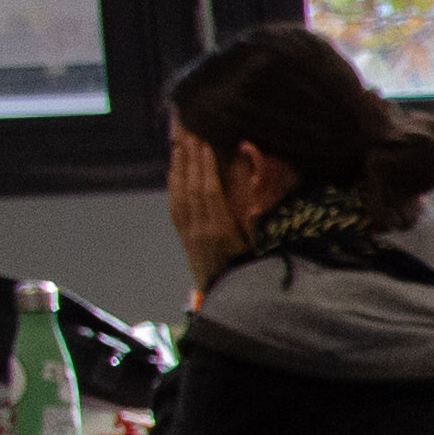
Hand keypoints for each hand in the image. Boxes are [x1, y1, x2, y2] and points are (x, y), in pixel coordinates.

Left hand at [164, 126, 247, 293]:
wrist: (230, 302)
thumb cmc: (253, 274)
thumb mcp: (261, 249)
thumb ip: (257, 221)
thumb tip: (257, 199)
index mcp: (221, 232)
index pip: (209, 191)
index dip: (205, 165)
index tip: (204, 142)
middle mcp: (200, 231)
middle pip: (191, 188)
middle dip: (189, 158)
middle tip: (188, 132)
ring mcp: (189, 235)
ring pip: (179, 195)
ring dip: (178, 167)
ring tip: (179, 144)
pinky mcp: (185, 239)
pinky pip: (174, 208)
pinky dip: (173, 186)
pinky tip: (173, 171)